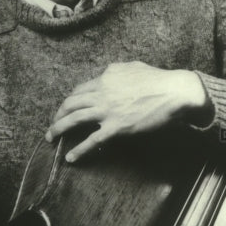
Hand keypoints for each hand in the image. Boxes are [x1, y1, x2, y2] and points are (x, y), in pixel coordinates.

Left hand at [46, 62, 211, 162]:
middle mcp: (102, 92)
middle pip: (71, 103)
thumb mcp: (133, 67)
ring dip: (58, 129)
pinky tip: (70, 158)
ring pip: (74, 119)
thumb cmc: (159, 79)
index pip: (80, 89)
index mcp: (106, 77)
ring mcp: (108, 110)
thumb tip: (110, 73)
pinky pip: (92, 140)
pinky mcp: (116, 127)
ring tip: (51, 138)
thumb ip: (117, 70)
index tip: (67, 109)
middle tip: (53, 124)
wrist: (174, 91)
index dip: (70, 100)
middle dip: (58, 114)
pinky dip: (79, 150)